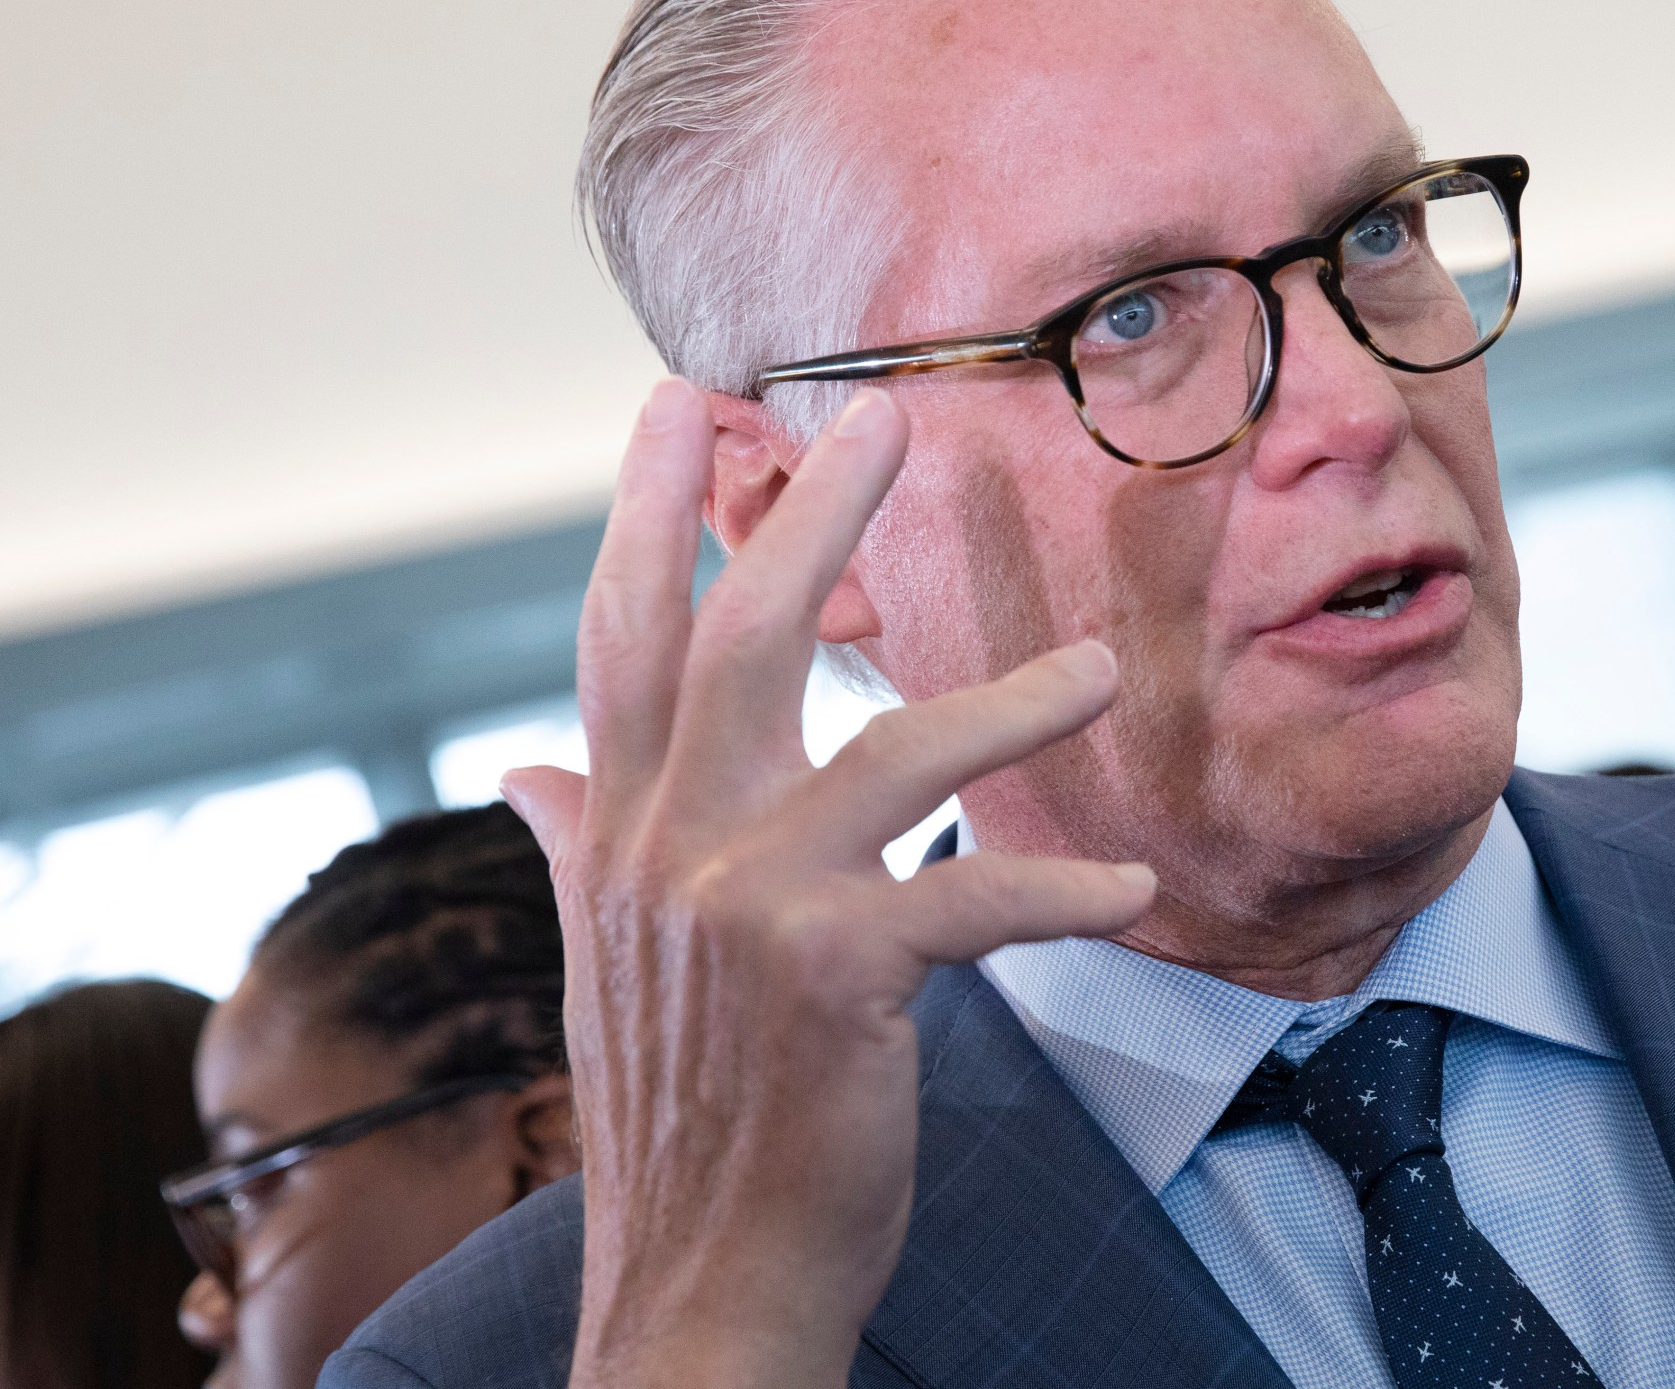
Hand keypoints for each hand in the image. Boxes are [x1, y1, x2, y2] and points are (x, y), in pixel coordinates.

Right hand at [502, 380, 1154, 1388]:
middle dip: (810, 521)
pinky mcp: (836, 979)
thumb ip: (580, 850)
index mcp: (622, 837)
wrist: (697, 1283)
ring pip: (892, 751)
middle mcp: (670, 852)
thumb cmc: (684, 1117)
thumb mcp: (607, 969)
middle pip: (736, 642)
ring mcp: (748, 910)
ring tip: (1100, 666)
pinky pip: (976, 902)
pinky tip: (1130, 887)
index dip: (643, 517)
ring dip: (1010, 701)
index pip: (621, 645)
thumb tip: (530, 771)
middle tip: (883, 416)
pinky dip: (1060, 891)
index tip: (672, 405)